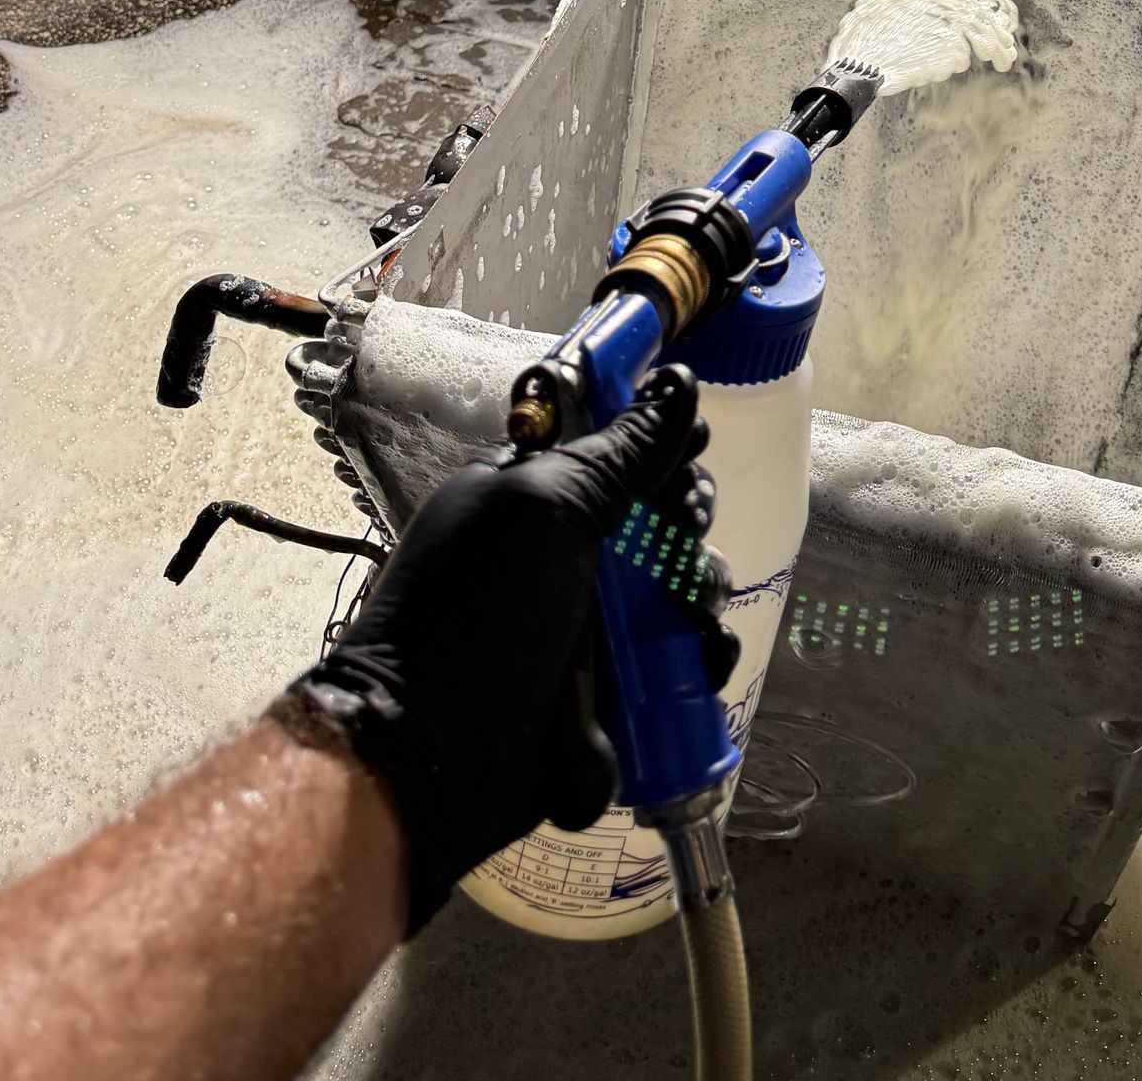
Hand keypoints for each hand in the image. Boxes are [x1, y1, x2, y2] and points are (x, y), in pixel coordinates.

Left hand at [275, 364, 737, 929]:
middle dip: (688, 529)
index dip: (664, 453)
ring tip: (696, 616)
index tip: (688, 464)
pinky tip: (705, 664)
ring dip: (702, 596)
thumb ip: (616, 454)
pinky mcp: (617, 695)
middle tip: (683, 545)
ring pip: (680, 592)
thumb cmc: (475, 618)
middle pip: (662, 521)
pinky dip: (702, 662)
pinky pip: (680, 666)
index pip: (621, 453)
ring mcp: (593, 629)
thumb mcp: (542, 513)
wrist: (435, 761)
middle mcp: (569, 558)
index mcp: (537, 499)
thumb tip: (680, 381)